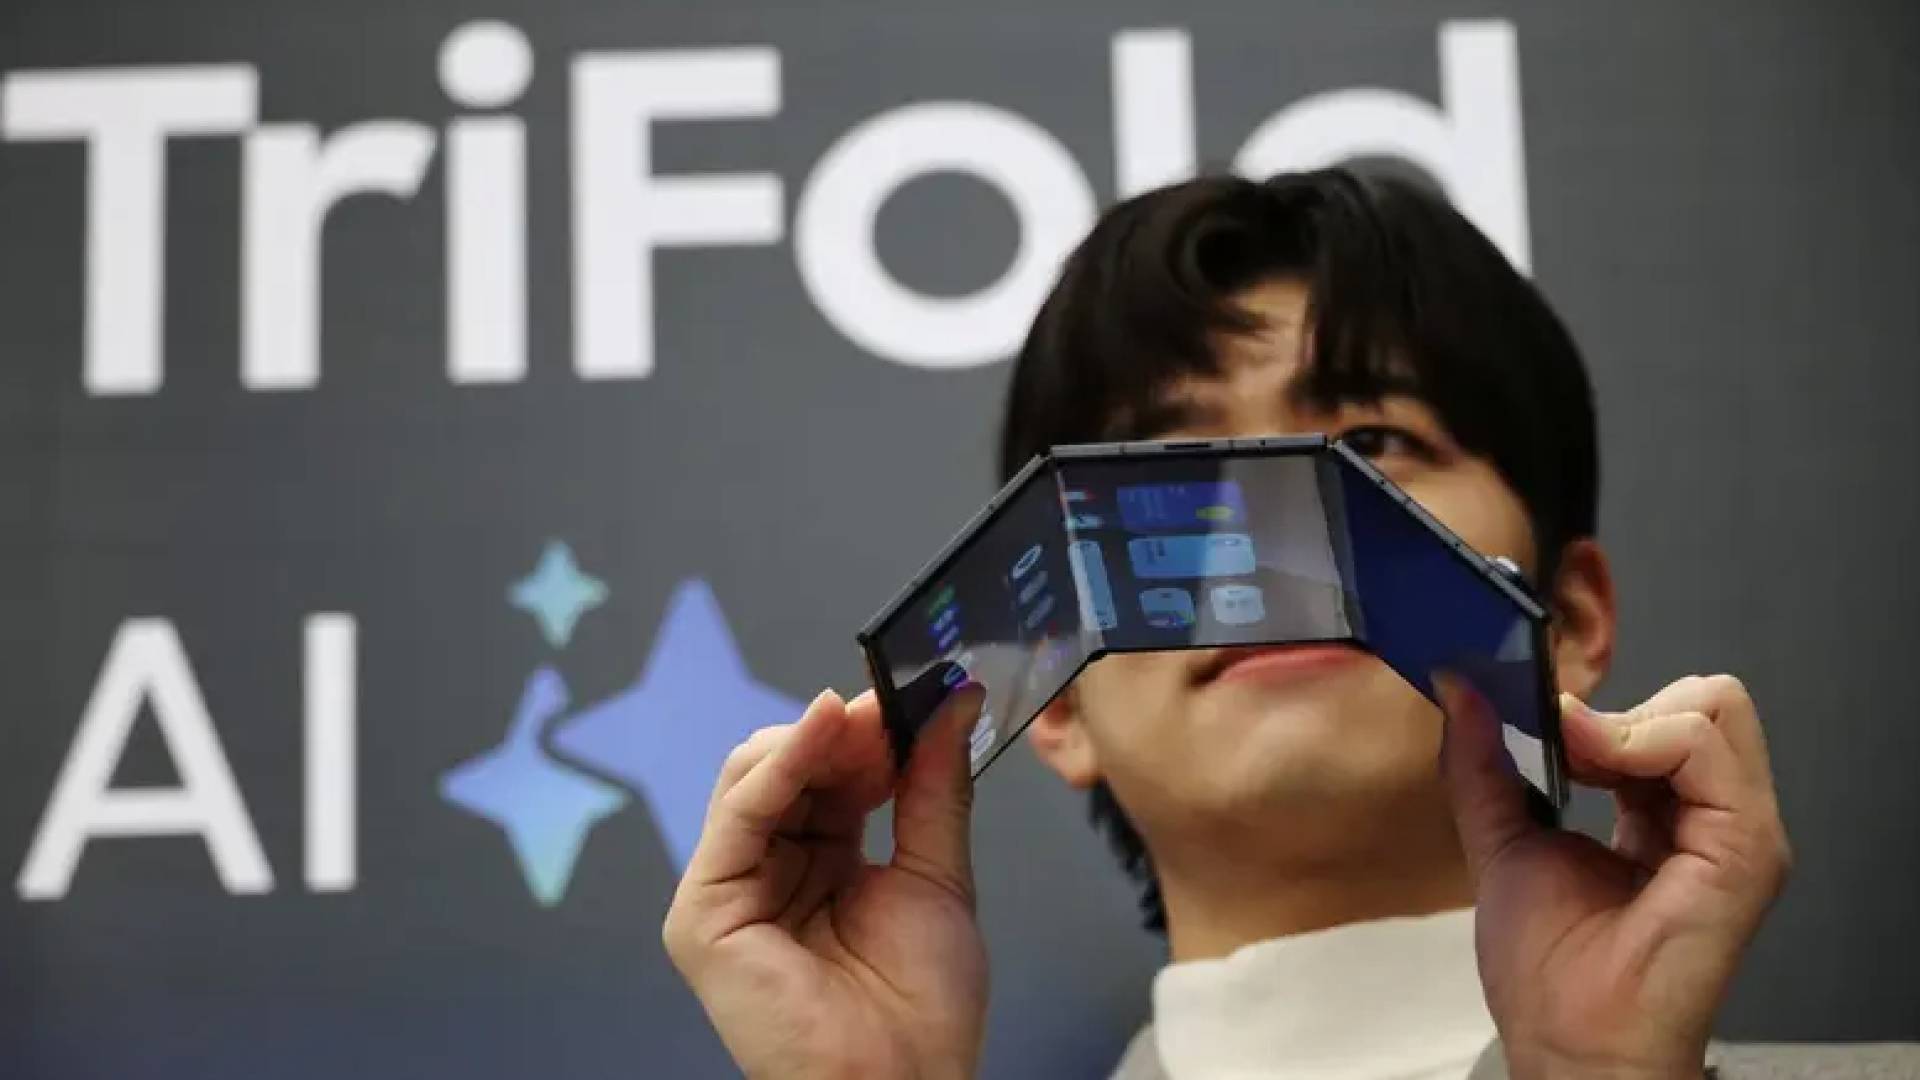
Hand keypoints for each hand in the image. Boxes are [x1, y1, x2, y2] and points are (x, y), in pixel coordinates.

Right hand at [663, 684, 988, 1079]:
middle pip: (787, 766)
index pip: (831, 774)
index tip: (910, 696)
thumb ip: (934, 787)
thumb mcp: (937, 874)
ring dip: (814, 738)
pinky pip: (736, 816)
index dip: (867, 733)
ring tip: (866, 722)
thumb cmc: (920, 1014)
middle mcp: (774, 871)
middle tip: (892, 706)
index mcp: (825, 863)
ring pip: (751, 775)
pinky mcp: (704, 914)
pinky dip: (779, 762)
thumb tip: (951, 705)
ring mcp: (734, 890)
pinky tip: (822, 731)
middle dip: (843, 730)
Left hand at [1434, 674, 1791, 1078]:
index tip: (1542, 724)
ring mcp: (1735, 832)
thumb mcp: (1503, 841)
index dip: (1601, 709)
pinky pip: (1704, 746)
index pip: (1664, 716)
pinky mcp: (1742, 849)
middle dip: (1624, 706)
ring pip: (1713, 707)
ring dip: (1624, 719)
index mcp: (1666, 817)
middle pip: (1702, 700)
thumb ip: (1484, 764)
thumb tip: (1462, 690)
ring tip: (1576, 759)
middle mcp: (1711, 820)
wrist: (1571, 1044)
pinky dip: (1638, 736)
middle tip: (1564, 743)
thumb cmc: (1550, 975)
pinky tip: (1592, 763)